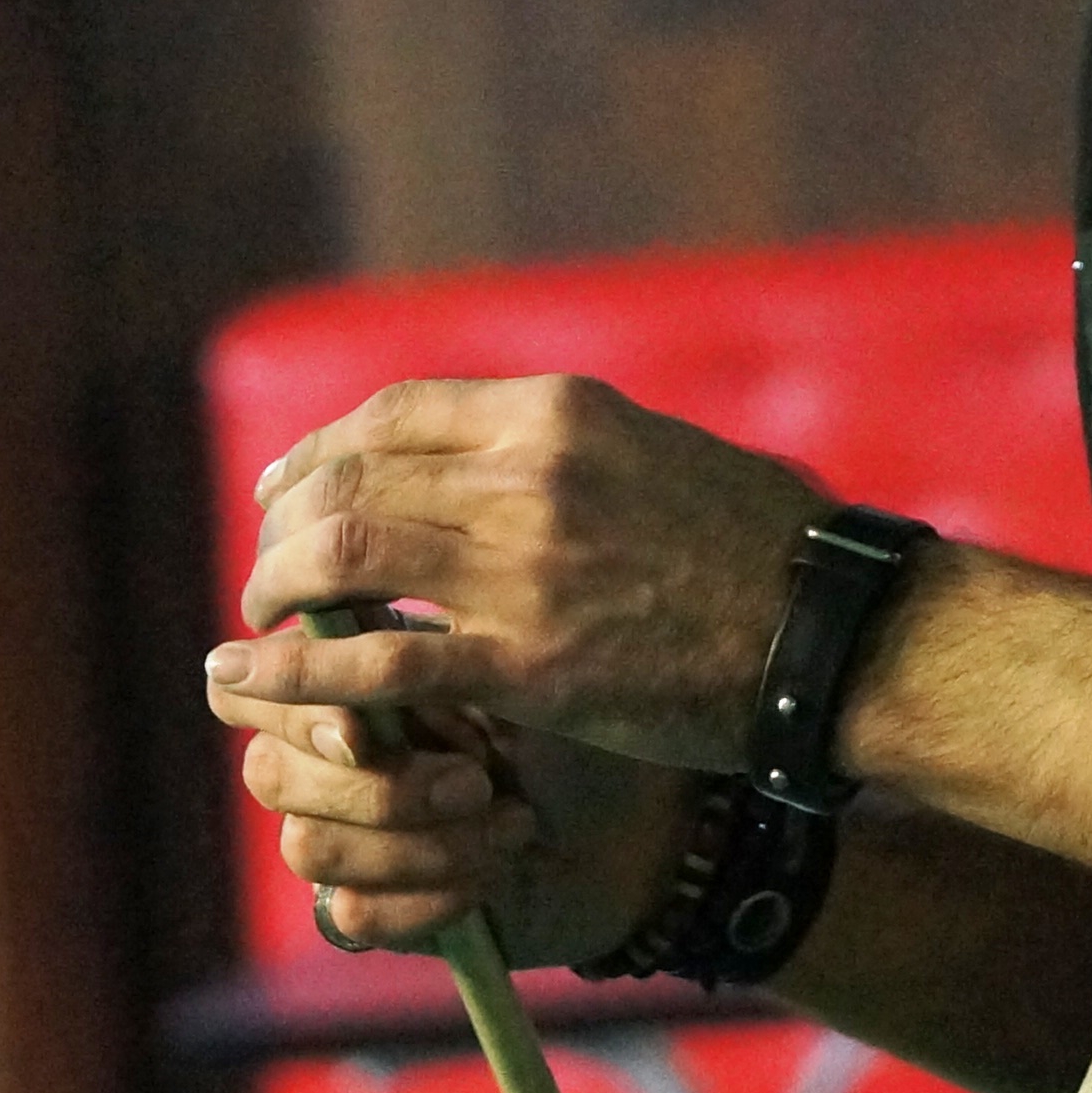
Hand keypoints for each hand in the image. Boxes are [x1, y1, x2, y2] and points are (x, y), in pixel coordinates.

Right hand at [204, 686, 697, 967]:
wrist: (648, 829)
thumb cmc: (586, 724)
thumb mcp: (509, 663)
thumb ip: (414, 640)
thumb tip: (342, 618)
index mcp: (344, 677)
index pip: (243, 682)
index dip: (279, 701)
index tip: (361, 728)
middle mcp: (330, 760)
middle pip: (268, 772)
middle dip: (375, 782)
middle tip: (476, 778)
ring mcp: (348, 839)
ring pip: (307, 846)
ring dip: (416, 841)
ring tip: (508, 821)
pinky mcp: (376, 912)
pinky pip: (353, 915)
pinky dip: (431, 898)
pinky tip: (494, 875)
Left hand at [215, 375, 829, 765]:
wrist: (829, 634)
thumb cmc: (760, 548)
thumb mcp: (656, 451)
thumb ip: (565, 449)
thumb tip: (488, 459)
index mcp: (557, 411)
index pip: (394, 413)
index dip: (319, 451)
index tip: (284, 489)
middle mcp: (528, 471)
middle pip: (350, 477)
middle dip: (286, 524)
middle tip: (270, 571)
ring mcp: (522, 565)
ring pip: (342, 553)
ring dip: (278, 587)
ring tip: (261, 626)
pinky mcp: (525, 662)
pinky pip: (377, 662)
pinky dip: (301, 670)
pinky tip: (265, 681)